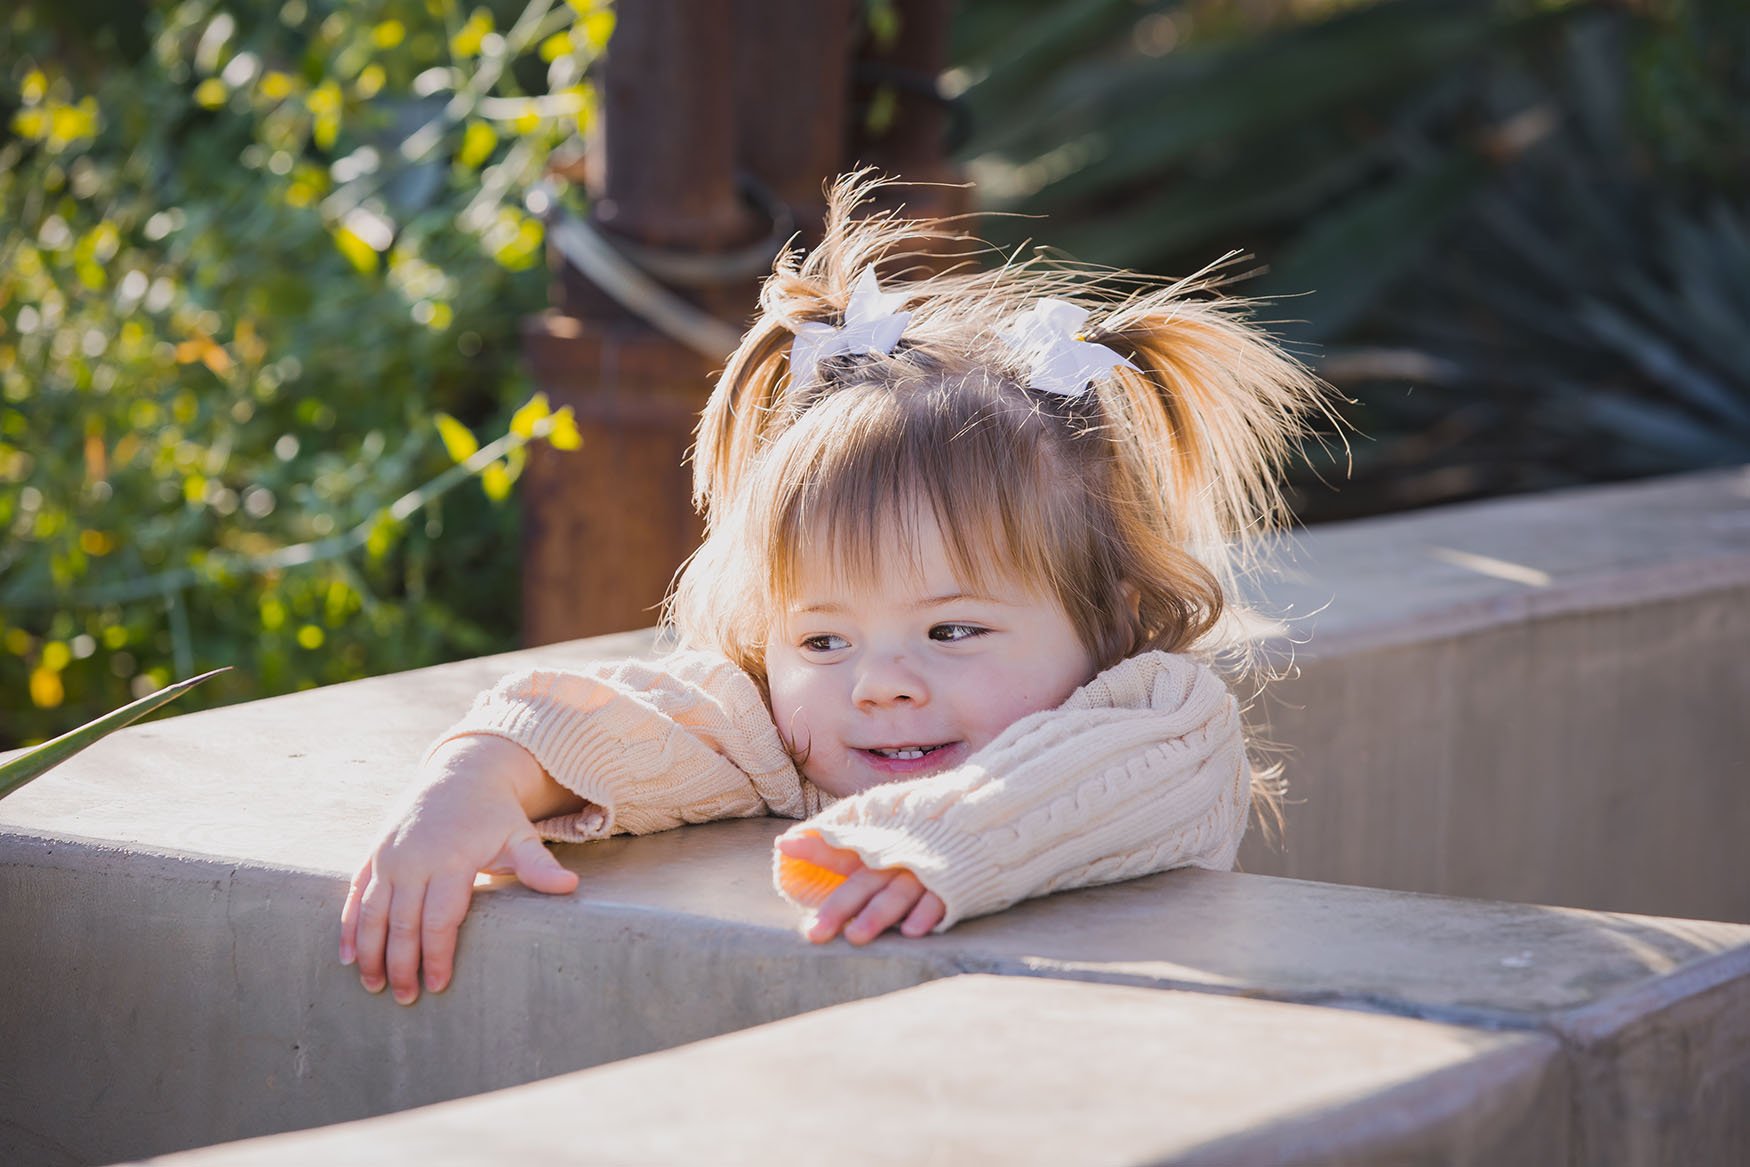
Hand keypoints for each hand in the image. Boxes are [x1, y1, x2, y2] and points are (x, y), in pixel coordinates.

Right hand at [339, 736, 580, 1003]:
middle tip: (406, 999)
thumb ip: (539, 865)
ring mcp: (389, 856)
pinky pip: (354, 893)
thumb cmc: (494, 815)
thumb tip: (570, 887)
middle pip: (402, 922)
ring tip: (373, 986)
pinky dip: (348, 925)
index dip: (437, 955)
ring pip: (371, 912)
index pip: (439, 919)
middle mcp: (413, 859)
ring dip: (370, 952)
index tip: (439, 986)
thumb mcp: (520, 836)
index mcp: (451, 860)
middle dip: (402, 964)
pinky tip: (347, 955)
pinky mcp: (374, 853)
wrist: (461, 774)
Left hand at [776, 832, 945, 944]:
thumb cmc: (922, 836)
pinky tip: (911, 931)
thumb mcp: (884, 833)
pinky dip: (925, 915)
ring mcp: (925, 872)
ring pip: (897, 895)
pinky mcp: (953, 886)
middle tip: (815, 932)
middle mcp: (897, 859)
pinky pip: (938, 901)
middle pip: (863, 884)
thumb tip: (784, 843)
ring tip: (856, 937)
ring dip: (877, 916)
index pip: (841, 848)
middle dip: (839, 907)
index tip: (783, 844)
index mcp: (878, 847)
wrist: (980, 821)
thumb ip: (841, 844)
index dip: (813, 846)